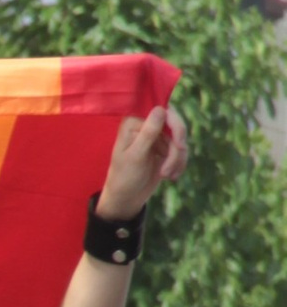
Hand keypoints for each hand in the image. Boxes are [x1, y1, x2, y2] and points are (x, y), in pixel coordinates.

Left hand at [99, 101, 188, 216]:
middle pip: (175, 124)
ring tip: (165, 175)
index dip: (175, 124)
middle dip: (177, 145)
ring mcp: (157, 136)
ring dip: (177, 158)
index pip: (162, 111)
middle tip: (175, 159)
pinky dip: (180, 163)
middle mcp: (147, 125)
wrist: (126, 198)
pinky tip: (171, 176)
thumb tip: (160, 109)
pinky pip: (181, 150)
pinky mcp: (165, 148)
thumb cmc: (124, 177)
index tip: (179, 143)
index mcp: (134, 121)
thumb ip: (148, 133)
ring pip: (180, 140)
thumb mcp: (136, 156)